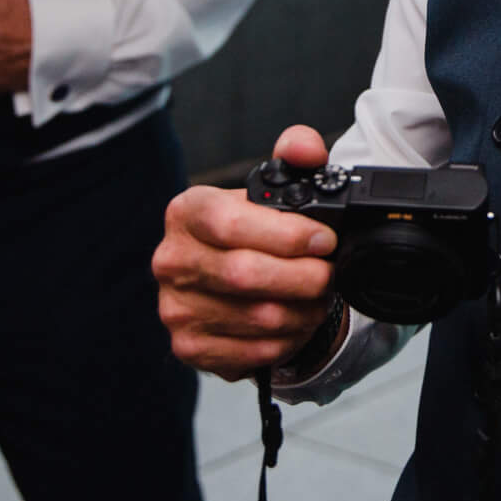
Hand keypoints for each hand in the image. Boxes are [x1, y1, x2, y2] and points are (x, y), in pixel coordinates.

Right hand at [155, 124, 341, 377]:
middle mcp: (171, 260)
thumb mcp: (272, 186)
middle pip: (244, 274)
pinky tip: (295, 322)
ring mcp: (175, 307)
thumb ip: (296, 154)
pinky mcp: (188, 346)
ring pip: (255, 318)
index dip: (287, 235)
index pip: (230, 223)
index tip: (325, 240)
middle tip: (329, 275)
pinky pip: (251, 352)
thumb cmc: (253, 230)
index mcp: (186, 212)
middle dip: (303, 277)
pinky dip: (286, 340)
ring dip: (302, 311)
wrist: (231, 279)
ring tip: (317, 298)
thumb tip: (306, 148)